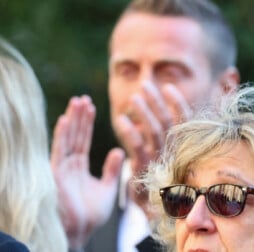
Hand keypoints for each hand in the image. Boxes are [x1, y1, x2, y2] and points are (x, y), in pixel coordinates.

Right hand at [51, 96, 124, 248]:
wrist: (81, 233)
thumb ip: (112, 169)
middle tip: (83, 98)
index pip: (84, 139)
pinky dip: (62, 135)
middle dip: (79, 117)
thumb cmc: (91, 215)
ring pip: (67, 139)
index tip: (91, 106)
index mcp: (79, 167)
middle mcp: (69, 164)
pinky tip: (65, 120)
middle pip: (75, 135)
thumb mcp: (107, 188)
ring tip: (77, 101)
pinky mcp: (57, 174)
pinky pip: (59, 151)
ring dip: (72, 120)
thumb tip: (119, 150)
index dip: (87, 123)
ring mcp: (62, 168)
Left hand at [114, 82, 190, 206]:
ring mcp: (160, 162)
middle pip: (168, 122)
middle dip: (156, 102)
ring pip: (155, 132)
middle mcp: (175, 153)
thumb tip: (170, 117)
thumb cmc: (166, 183)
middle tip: (145, 84)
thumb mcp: (173, 160)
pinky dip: (129, 132)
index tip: (167, 87)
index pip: (184, 122)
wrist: (160, 214)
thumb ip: (173, 140)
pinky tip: (121, 119)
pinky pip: (138, 148)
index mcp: (183, 149)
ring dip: (144, 112)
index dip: (177, 103)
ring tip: (133, 96)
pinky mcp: (145, 171)